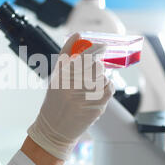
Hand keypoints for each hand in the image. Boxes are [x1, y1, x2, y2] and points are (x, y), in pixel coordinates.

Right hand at [27, 33, 114, 159]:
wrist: (55, 129)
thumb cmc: (55, 101)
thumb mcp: (56, 76)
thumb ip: (67, 54)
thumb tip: (77, 34)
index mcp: (62, 76)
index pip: (86, 56)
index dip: (98, 49)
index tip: (103, 47)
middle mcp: (74, 87)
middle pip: (97, 66)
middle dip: (98, 66)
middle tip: (94, 70)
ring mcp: (86, 98)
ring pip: (104, 77)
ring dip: (100, 78)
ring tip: (89, 87)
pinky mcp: (96, 107)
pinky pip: (109, 89)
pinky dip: (106, 88)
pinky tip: (95, 94)